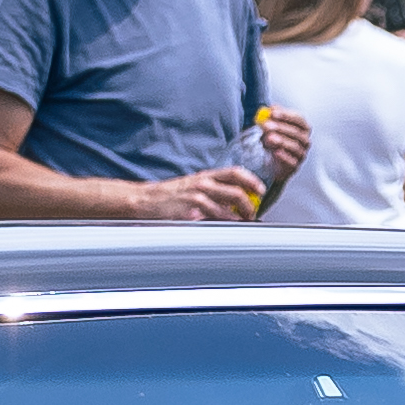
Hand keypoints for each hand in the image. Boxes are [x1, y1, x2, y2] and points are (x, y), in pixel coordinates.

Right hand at [150, 170, 265, 222]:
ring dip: (239, 220)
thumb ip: (212, 190)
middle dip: (249, 207)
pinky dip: (222, 228)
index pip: (235, 173)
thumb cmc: (169, 196)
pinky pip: (212, 223)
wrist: (144, 201)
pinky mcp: (189, 215)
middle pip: (237, 193)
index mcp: (205, 176)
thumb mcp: (192, 185)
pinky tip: (224, 232)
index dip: (252, 181)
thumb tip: (233, 200)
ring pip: (227, 210)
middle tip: (251, 215)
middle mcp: (202, 185)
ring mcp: (196, 200)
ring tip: (240, 225)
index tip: (260, 190)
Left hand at [252, 107, 313, 183]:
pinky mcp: (294, 166)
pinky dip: (284, 156)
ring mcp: (301, 154)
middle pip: (297, 133)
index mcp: (302, 128)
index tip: (272, 113)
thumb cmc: (274, 140)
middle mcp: (305, 141)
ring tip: (268, 138)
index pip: (299, 119)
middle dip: (281, 127)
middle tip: (267, 125)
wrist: (271, 162)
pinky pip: (292, 162)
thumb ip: (271, 117)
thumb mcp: (271, 126)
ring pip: (295, 147)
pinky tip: (275, 152)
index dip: (286, 115)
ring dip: (281, 141)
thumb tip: (271, 108)